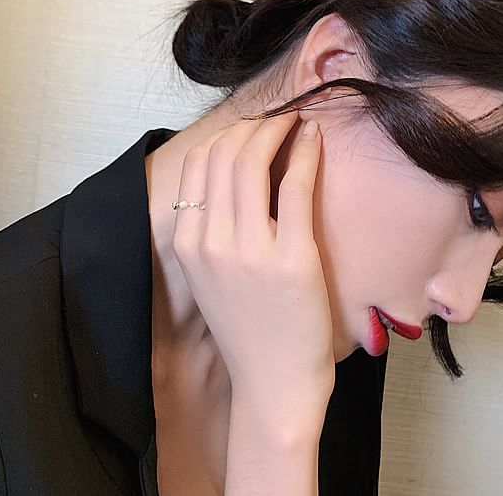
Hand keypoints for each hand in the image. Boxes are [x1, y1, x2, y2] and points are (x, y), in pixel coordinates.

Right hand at [171, 110, 334, 421]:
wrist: (273, 385)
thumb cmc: (247, 329)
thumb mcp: (209, 276)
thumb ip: (210, 228)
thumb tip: (229, 172)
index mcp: (188, 244)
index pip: (197, 163)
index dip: (226, 133)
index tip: (251, 125)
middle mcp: (211, 242)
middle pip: (224, 154)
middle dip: (253, 123)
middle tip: (277, 117)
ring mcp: (249, 251)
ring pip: (254, 161)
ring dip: (277, 128)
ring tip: (295, 121)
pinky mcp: (291, 258)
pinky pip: (294, 186)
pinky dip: (305, 152)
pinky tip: (313, 138)